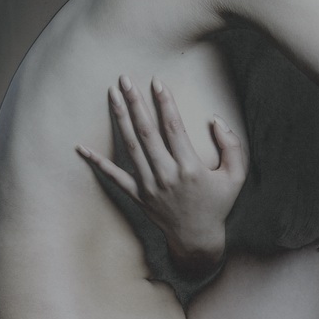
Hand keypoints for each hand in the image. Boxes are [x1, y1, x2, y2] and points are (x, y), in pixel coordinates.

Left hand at [77, 76, 246, 272]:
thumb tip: (216, 120)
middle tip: (125, 79)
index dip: (165, 102)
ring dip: (120, 119)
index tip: (157, 82)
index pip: (173, 127)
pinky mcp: (138, 196)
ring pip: (130, 147)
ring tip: (112, 95)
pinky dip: (97, 162)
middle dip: (135, 103)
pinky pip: (114, 177)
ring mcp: (149, 186)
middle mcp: (166, 174)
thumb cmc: (218, 204)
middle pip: (146, 132)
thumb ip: (231, 145)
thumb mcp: (235, 176)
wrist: (198, 239)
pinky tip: (82, 148)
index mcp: (190, 167)